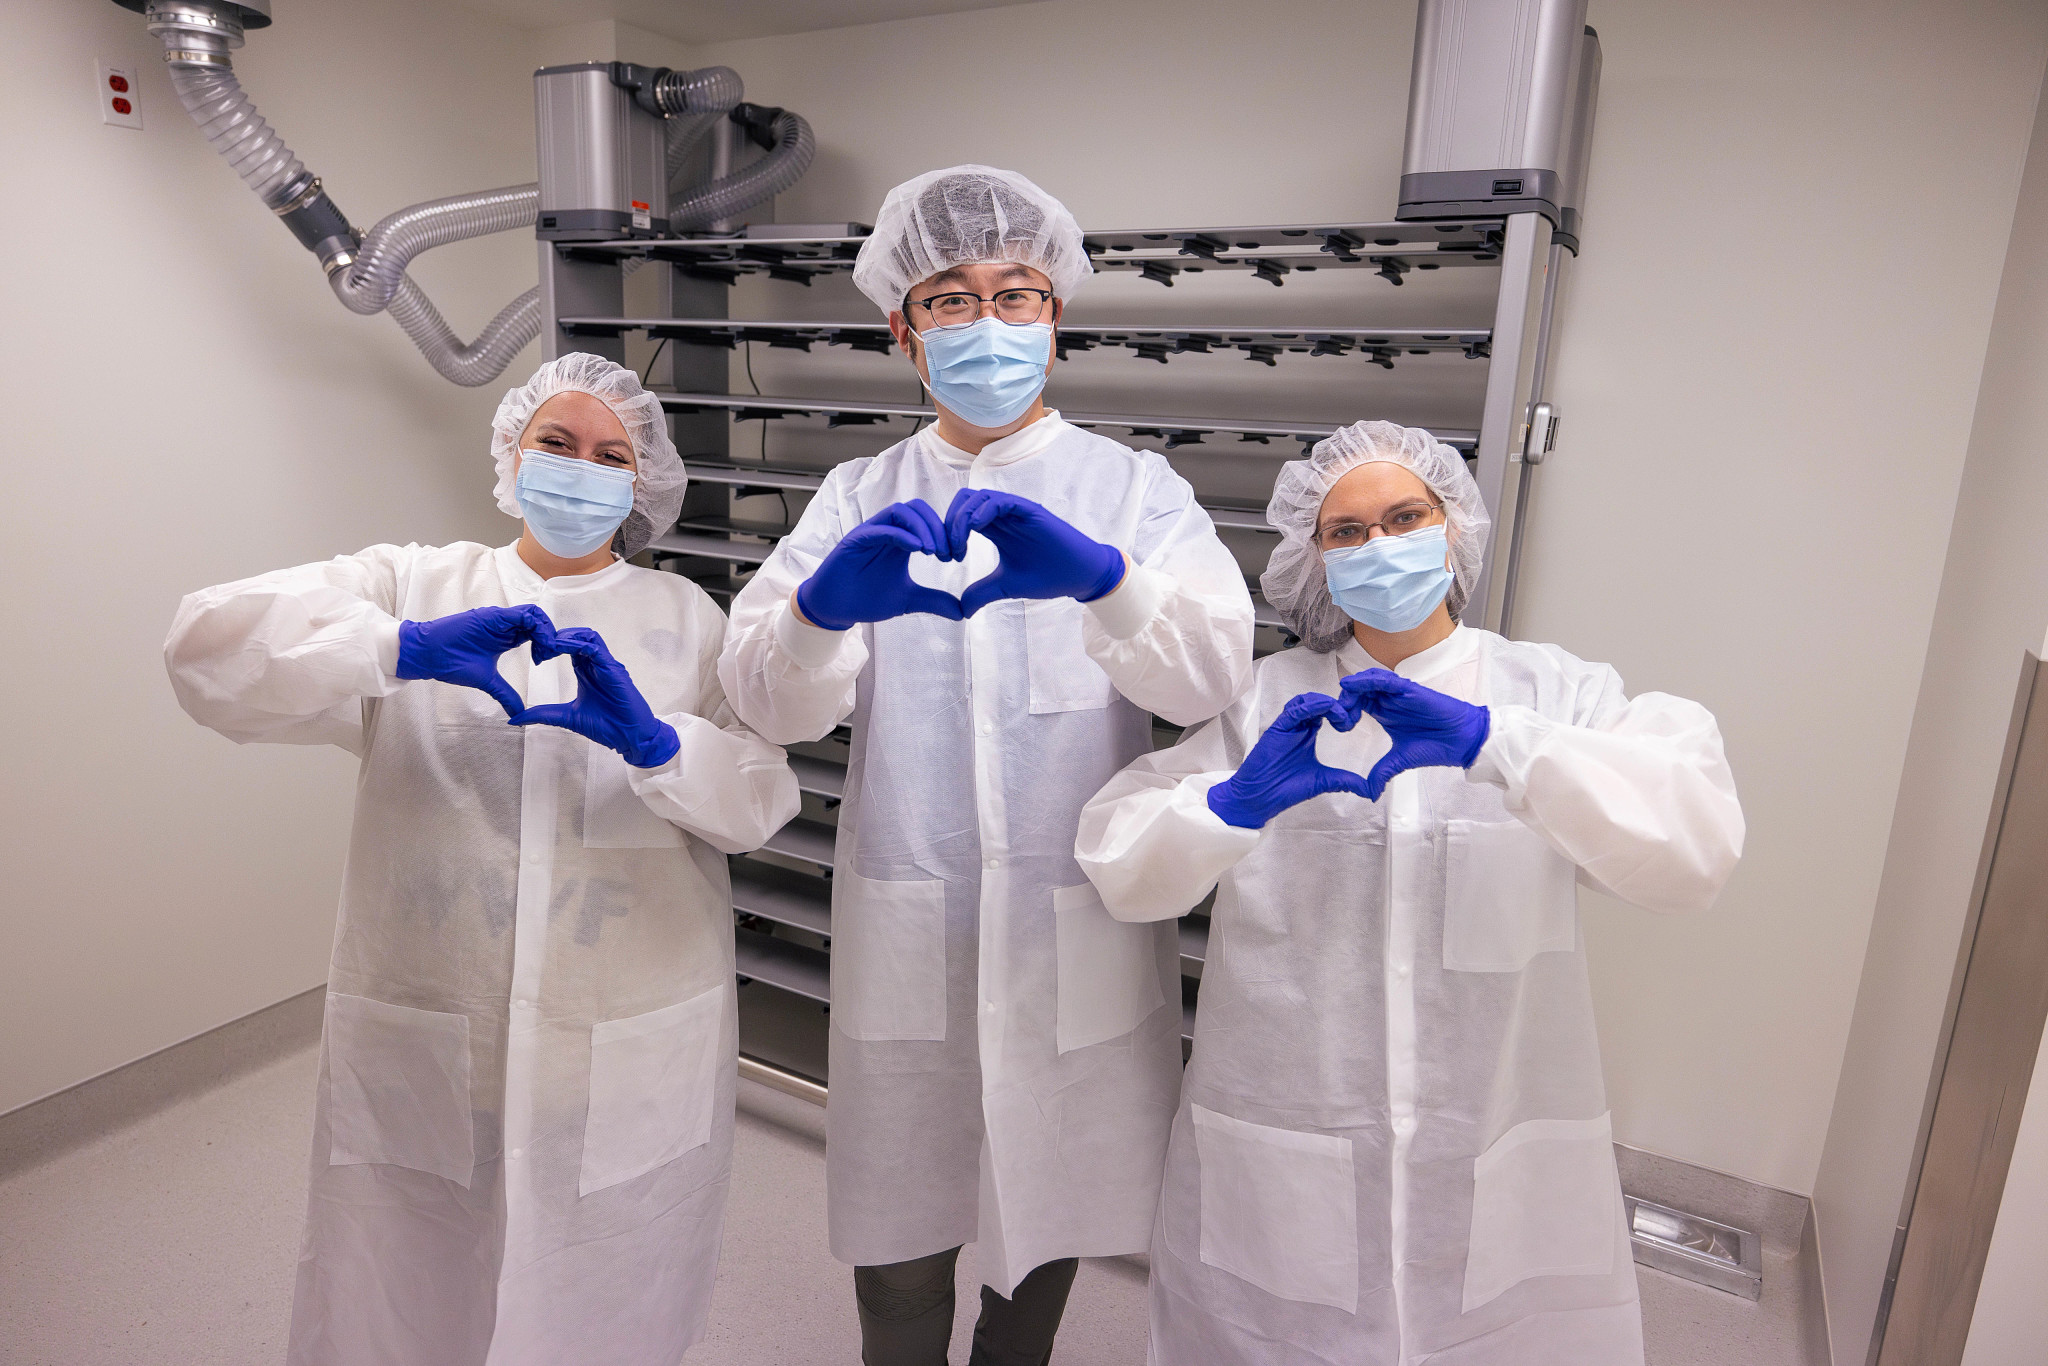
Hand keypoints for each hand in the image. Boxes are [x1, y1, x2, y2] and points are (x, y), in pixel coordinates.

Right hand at [395, 604, 553, 717]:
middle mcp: (505, 625)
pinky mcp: (491, 616)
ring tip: (547, 649)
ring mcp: (499, 618)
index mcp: (507, 637)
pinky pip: (520, 614)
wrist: (428, 655)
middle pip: (539, 621)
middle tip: (552, 654)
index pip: (536, 633)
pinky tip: (538, 642)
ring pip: (533, 614)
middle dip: (551, 635)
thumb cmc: (452, 663)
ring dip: (546, 629)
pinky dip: (535, 625)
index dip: (547, 644)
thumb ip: (505, 694)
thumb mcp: (487, 681)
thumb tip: (519, 715)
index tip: (545, 661)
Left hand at [510, 626, 679, 767]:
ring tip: (549, 645)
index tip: (535, 657)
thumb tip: (515, 718)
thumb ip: (542, 714)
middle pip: (576, 635)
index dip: (549, 646)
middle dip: (555, 637)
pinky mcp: (613, 668)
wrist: (628, 737)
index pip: (566, 646)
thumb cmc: (605, 727)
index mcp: (585, 671)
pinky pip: (595, 647)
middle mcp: (596, 664)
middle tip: (538, 648)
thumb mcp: (566, 717)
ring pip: (587, 635)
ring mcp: (606, 664)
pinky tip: (562, 649)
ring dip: (567, 636)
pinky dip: (578, 644)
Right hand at [795, 500, 966, 630]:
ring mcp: (871, 532)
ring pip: (900, 511)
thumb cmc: (867, 598)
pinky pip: (881, 528)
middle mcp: (887, 531)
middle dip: (938, 527)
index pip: (928, 520)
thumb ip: (933, 601)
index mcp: (901, 540)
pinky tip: (917, 549)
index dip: (947, 533)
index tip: (957, 556)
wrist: (835, 609)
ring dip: (922, 527)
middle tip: (948, 552)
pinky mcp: (856, 540)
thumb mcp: (908, 601)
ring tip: (934, 551)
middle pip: (917, 509)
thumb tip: (962, 612)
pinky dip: (901, 534)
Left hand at [944, 488, 1126, 616]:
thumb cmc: (1046, 577)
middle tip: (947, 551)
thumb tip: (961, 611)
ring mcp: (1016, 511)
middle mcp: (1002, 516)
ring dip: (961, 518)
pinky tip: (975, 528)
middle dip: (948, 523)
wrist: (1078, 576)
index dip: (947, 534)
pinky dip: (983, 511)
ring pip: (978, 498)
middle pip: (964, 502)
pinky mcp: (1029, 510)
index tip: (946, 558)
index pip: (961, 517)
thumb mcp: (1005, 587)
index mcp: (995, 528)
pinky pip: (1000, 501)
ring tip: (958, 545)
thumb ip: (981, 593)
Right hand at [1206, 691, 1372, 828]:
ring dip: (1324, 702)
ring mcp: (1287, 726)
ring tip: (1339, 713)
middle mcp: (1298, 726)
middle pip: (1318, 701)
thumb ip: (1346, 781)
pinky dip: (1310, 706)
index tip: (1354, 722)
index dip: (1342, 712)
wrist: (1262, 798)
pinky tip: (1325, 708)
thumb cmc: (1286, 788)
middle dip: (1337, 704)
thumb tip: (1370, 790)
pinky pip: (1294, 711)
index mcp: (1308, 733)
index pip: (1327, 711)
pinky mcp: (1278, 728)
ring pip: (1305, 700)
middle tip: (1350, 716)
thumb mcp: (1325, 781)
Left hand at [1338, 669, 1489, 799]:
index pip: (1356, 705)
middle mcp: (1389, 701)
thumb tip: (1370, 793)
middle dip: (1344, 700)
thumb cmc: (1435, 746)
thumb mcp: (1399, 761)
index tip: (1341, 727)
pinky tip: (1353, 686)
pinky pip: (1385, 680)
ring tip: (1344, 701)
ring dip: (1352, 689)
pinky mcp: (1409, 689)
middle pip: (1358, 691)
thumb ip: (1381, 773)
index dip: (1344, 712)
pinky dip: (1367, 680)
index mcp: (1384, 713)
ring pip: (1368, 681)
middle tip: (1340, 716)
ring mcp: (1398, 694)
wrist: (1460, 742)